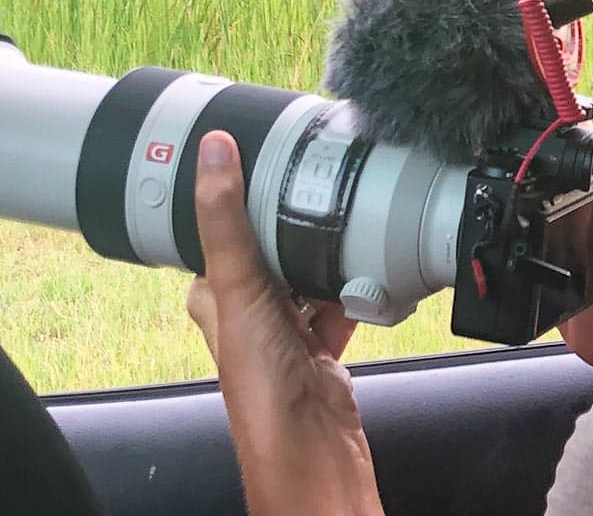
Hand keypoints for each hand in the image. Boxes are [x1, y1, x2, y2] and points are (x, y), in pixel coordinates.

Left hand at [186, 130, 383, 515]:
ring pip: (312, 273)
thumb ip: (227, 221)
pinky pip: (346, 301)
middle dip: (296, 225)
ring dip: (333, 257)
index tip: (259, 160)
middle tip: (318, 190)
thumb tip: (213, 153)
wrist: (312, 444)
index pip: (219, 233)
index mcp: (215, 296)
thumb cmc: (262, 384)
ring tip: (351, 231)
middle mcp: (250, 312)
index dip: (236, 199)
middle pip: (273, 250)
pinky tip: (374, 277)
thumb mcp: (240, 286)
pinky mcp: (326, 344)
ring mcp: (290, 329)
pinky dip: (362, 290)